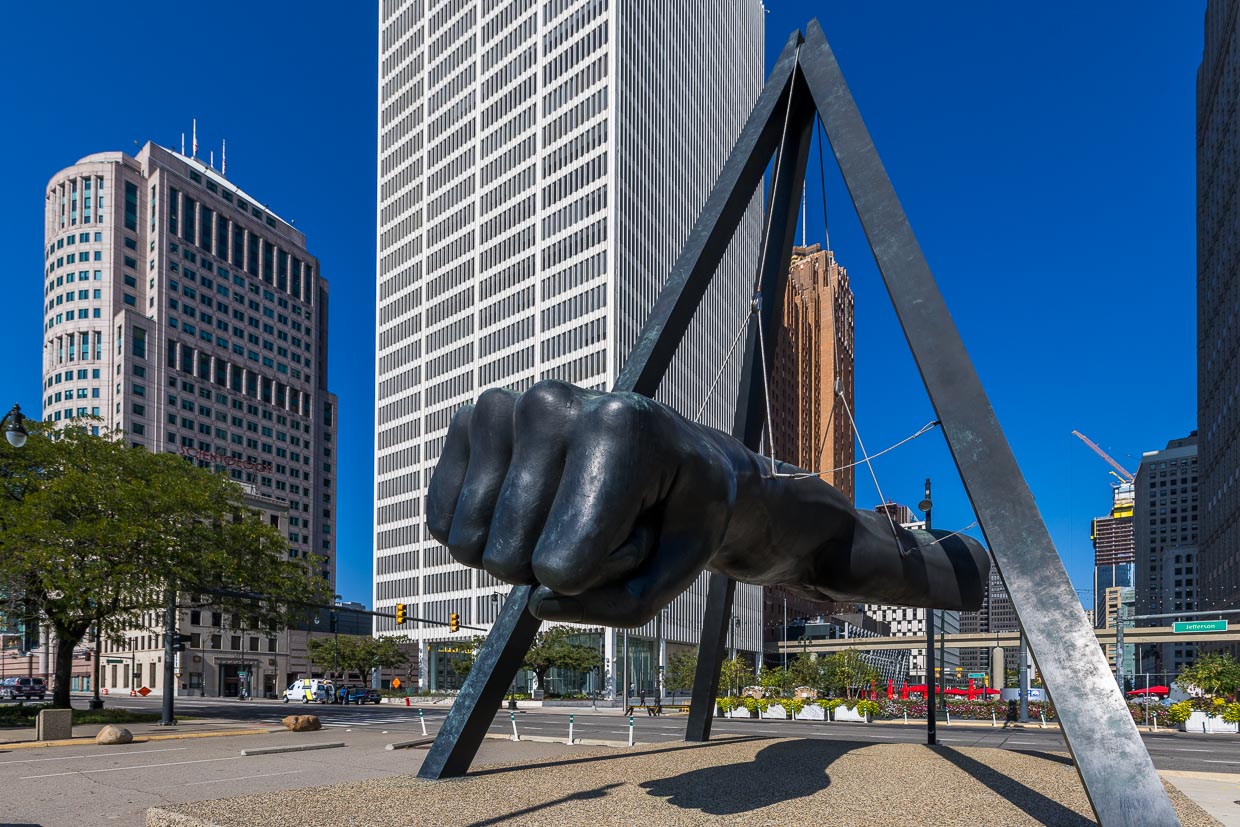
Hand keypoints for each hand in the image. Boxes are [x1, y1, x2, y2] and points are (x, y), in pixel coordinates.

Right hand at [426, 380, 737, 625]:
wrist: (662, 447)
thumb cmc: (679, 504)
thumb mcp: (683, 563)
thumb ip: (623, 605)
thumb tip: (537, 603)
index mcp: (615, 429)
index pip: (564, 563)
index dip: (602, 575)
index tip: (640, 529)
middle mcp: (549, 404)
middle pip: (511, 561)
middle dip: (563, 564)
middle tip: (606, 519)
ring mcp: (500, 408)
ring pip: (472, 547)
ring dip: (525, 549)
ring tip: (574, 506)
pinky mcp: (466, 422)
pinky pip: (442, 524)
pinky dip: (486, 533)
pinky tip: (532, 498)